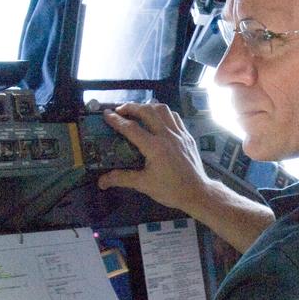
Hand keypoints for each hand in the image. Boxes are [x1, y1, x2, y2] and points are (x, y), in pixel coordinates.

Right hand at [96, 103, 213, 212]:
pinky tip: (157, 118)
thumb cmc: (170, 190)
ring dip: (148, 106)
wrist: (197, 192)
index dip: (116, 120)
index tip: (106, 114)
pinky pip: (174, 116)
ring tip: (138, 110)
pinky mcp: (187, 135)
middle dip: (131, 107)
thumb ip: (121, 178)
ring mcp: (179, 133)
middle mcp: (167, 136)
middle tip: (119, 110)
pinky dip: (163, 113)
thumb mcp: (144, 184)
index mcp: (155, 147)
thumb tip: (101, 181)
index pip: (131, 128)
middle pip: (147, 111)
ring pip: (163, 109)